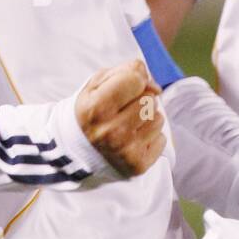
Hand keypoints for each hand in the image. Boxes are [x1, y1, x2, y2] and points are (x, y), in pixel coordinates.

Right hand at [76, 59, 164, 177]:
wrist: (77, 152)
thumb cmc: (91, 112)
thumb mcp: (96, 85)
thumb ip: (125, 73)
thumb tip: (155, 87)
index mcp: (95, 108)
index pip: (135, 79)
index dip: (134, 78)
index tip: (125, 85)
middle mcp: (110, 131)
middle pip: (149, 99)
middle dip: (140, 99)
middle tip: (123, 109)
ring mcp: (125, 151)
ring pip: (158, 118)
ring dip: (147, 118)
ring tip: (128, 124)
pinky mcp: (138, 165)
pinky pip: (162, 139)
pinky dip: (151, 137)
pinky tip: (133, 140)